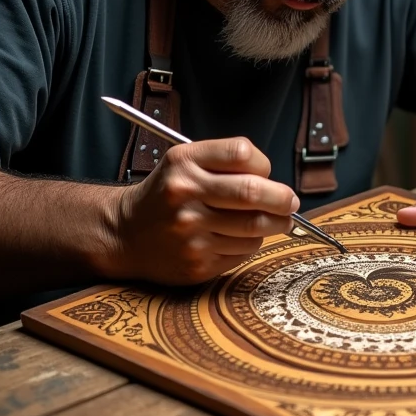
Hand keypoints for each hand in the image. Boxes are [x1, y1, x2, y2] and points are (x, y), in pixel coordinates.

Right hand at [108, 137, 298, 284]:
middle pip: (253, 193)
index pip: (243, 154)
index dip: (264, 164)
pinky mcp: (197, 262)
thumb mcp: (184, 162)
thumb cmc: (167, 194)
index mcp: (184, 162)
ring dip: (273, 224)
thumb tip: (275, 182)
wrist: (125, 233)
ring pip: (254, 227)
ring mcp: (190, 231)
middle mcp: (185, 194)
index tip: (267, 175)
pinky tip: (239, 237)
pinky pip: (243, 251)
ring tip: (276, 221)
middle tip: (290, 203)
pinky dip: (251, 243)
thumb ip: (225, 162)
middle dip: (283, 199)